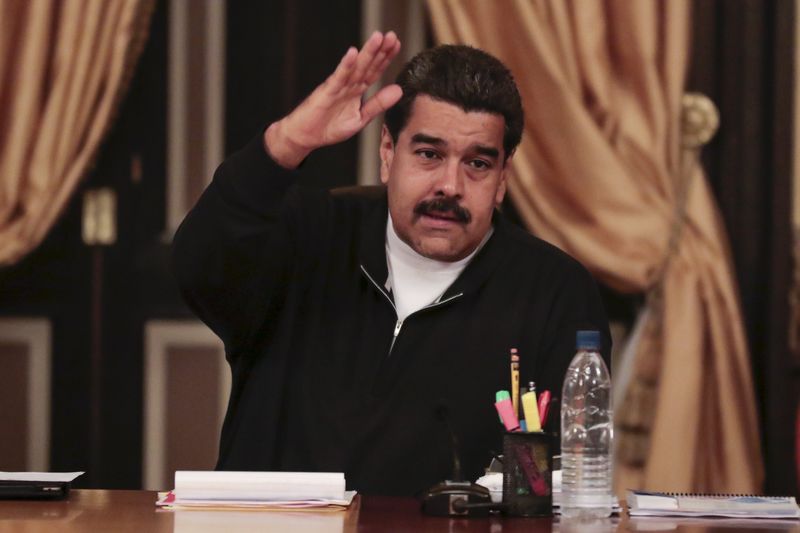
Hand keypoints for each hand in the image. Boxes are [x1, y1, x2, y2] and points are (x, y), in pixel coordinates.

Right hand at [265, 31, 402, 168]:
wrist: (306, 136)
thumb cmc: (330, 127)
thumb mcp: (360, 118)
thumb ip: (378, 104)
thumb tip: (399, 90)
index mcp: (357, 90)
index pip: (374, 71)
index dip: (386, 58)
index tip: (397, 44)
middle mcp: (349, 85)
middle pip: (367, 65)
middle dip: (379, 50)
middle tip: (392, 36)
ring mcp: (338, 86)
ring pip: (355, 67)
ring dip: (366, 53)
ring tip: (377, 38)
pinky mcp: (326, 92)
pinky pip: (338, 77)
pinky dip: (345, 65)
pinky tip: (353, 53)